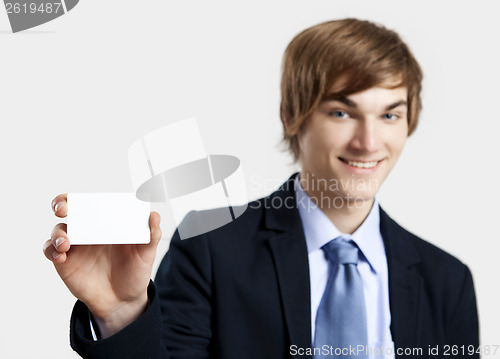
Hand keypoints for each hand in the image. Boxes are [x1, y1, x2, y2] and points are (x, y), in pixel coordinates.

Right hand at [43, 194, 161, 337]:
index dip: (82, 196)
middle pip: (67, 210)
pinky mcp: (65, 263)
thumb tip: (154, 216)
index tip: (81, 198)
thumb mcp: (146, 254)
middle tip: (62, 209)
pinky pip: (51, 251)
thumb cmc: (135, 272)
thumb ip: (151, 235)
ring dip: (58, 233)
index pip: (91, 203)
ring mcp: (75, 246)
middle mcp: (88, 231)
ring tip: (66, 243)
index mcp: (106, 223)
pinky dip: (52, 250)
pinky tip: (61, 257)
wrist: (125, 300)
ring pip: (58, 231)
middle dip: (61, 204)